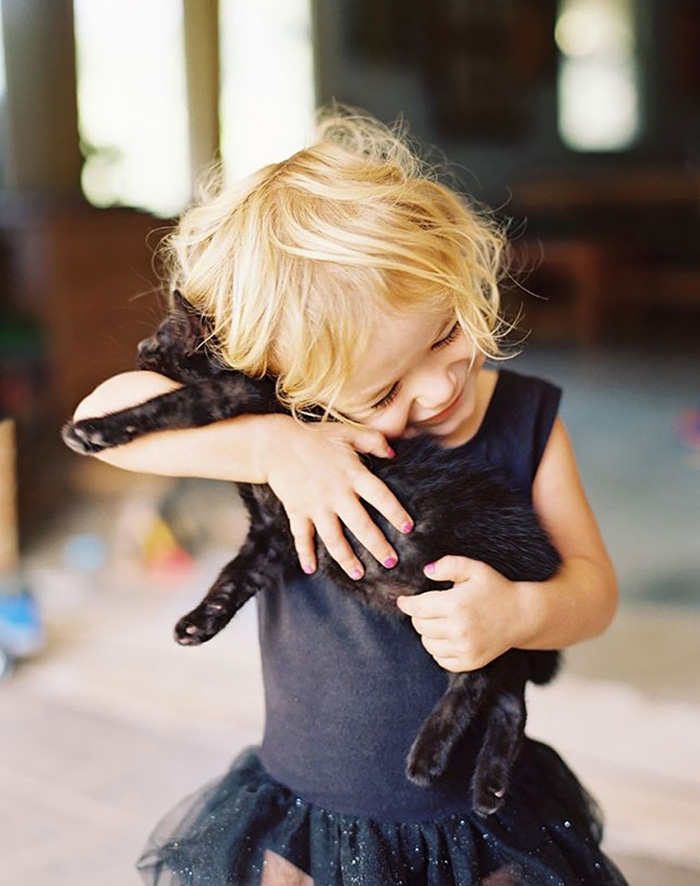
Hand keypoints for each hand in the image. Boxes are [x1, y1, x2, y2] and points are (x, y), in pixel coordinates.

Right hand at [262, 416, 413, 579]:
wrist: (276, 443)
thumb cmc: (314, 436)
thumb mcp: (347, 432)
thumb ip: (373, 440)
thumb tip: (393, 452)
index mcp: (352, 474)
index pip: (381, 497)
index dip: (396, 513)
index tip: (408, 528)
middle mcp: (336, 494)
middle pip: (361, 526)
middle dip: (378, 546)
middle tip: (391, 563)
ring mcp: (315, 505)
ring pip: (334, 538)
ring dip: (347, 559)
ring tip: (359, 574)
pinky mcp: (297, 511)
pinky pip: (302, 537)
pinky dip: (305, 554)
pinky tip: (312, 569)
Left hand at [396, 556, 522, 671]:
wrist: (522, 615)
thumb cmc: (496, 589)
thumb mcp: (475, 569)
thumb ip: (449, 565)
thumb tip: (427, 571)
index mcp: (456, 604)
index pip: (417, 608)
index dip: (406, 603)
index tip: (403, 600)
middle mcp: (458, 629)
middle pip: (420, 626)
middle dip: (419, 615)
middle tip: (427, 608)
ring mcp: (465, 648)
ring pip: (427, 644)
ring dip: (428, 633)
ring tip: (438, 621)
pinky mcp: (471, 662)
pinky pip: (441, 660)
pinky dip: (439, 649)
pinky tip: (447, 637)